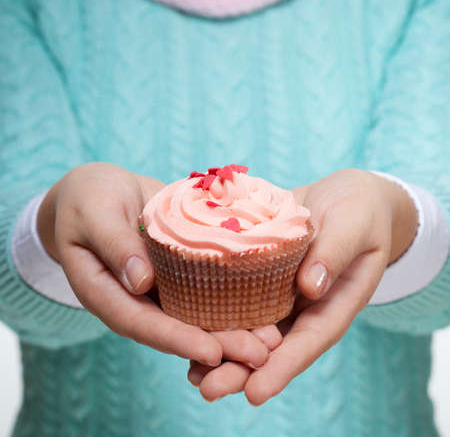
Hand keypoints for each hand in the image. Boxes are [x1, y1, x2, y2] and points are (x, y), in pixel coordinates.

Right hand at [37, 162, 274, 367]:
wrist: (102, 190)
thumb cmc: (88, 199)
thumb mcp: (93, 214)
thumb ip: (113, 245)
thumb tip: (140, 282)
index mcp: (106, 293)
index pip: (141, 323)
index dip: (176, 339)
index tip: (212, 352)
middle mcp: (135, 298)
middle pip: (176, 328)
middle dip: (217, 344)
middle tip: (259, 354)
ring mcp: (158, 287)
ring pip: (195, 314)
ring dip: (232, 329)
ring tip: (270, 339)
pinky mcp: (175, 272)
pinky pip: (203, 289)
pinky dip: (230, 298)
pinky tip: (262, 304)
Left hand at [188, 169, 417, 403]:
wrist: (340, 196)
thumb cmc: (358, 210)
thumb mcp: (354, 226)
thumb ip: (336, 252)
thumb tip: (310, 288)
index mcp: (334, 302)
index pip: (309, 340)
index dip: (283, 368)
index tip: (255, 393)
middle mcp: (304, 305)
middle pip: (274, 346)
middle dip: (242, 369)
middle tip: (209, 389)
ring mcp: (281, 291)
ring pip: (252, 327)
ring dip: (223, 350)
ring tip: (191, 373)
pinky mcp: (261, 274)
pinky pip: (239, 295)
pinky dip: (216, 312)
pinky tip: (189, 325)